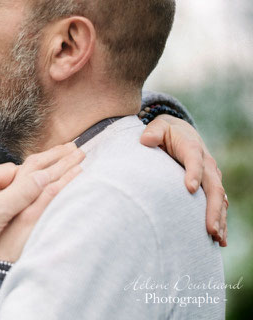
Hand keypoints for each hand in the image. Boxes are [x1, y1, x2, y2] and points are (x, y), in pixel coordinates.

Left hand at [0, 143, 84, 257]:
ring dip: (15, 206)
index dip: (29, 178)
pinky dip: (5, 218)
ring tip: (27, 216)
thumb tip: (44, 175)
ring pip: (1, 201)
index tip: (44, 186)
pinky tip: (10, 228)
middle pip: (7, 185)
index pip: (11, 170)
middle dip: (24, 191)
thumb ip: (23, 192)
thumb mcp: (0, 209)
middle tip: (40, 200)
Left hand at [140, 114, 227, 245]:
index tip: (190, 189)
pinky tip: (219, 239)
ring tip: (216, 239)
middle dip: (212, 209)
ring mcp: (211, 176)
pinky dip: (220, 220)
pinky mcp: (211, 186)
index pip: (194, 160)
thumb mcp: (158, 127)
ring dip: (219, 219)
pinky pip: (219, 204)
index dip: (193, 173)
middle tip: (209, 229)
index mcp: (192, 148)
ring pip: (220, 199)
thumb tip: (145, 140)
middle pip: (213, 187)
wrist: (181, 132)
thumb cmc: (165, 131)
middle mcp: (207, 163)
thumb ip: (152, 132)